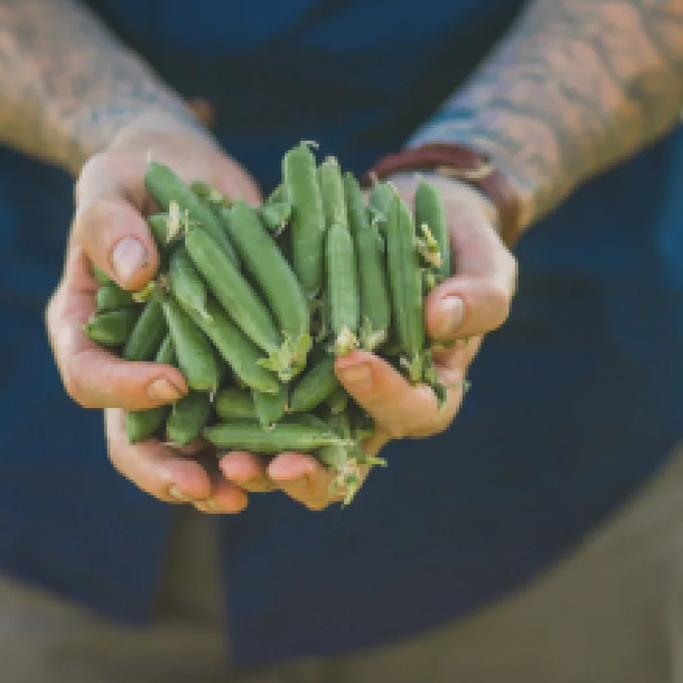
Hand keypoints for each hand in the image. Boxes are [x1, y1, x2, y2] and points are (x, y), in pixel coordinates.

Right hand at [44, 113, 261, 513]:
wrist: (186, 173)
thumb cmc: (134, 172)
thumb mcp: (110, 179)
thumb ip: (107, 220)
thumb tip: (132, 271)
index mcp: (84, 328)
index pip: (88, 377)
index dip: (123, 390)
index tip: (172, 383)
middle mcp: (128, 364)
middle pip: (134, 440)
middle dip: (167, 471)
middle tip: (208, 487)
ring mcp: (180, 373)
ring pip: (192, 446)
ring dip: (225, 473)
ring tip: (263, 483)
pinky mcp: (232, 369)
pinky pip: (246, 418)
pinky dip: (272, 440)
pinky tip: (308, 452)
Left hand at [219, 174, 516, 508]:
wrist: (407, 212)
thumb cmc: (458, 238)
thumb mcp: (485, 256)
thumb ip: (481, 293)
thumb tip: (443, 318)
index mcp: (431, 388)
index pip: (413, 412)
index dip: (384, 397)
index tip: (351, 360)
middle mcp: (374, 405)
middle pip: (345, 460)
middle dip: (309, 470)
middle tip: (274, 466)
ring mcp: (324, 392)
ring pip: (291, 448)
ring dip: (259, 460)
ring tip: (227, 459)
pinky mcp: (282, 368)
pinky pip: (253, 402)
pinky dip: (228, 415)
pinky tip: (197, 411)